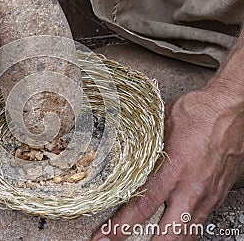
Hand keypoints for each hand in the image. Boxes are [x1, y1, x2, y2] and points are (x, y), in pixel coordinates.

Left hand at [92, 83, 243, 239]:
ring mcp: (208, 194)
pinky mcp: (217, 195)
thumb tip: (122, 156)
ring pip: (187, 232)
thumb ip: (143, 146)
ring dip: (166, 240)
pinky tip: (171, 230)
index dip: (122, 226)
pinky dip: (183, 230)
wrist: (233, 109)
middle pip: (169, 232)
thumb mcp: (161, 123)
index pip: (144, 205)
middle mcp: (193, 187)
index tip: (104, 236)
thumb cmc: (200, 112)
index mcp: (175, 167)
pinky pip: (198, 221)